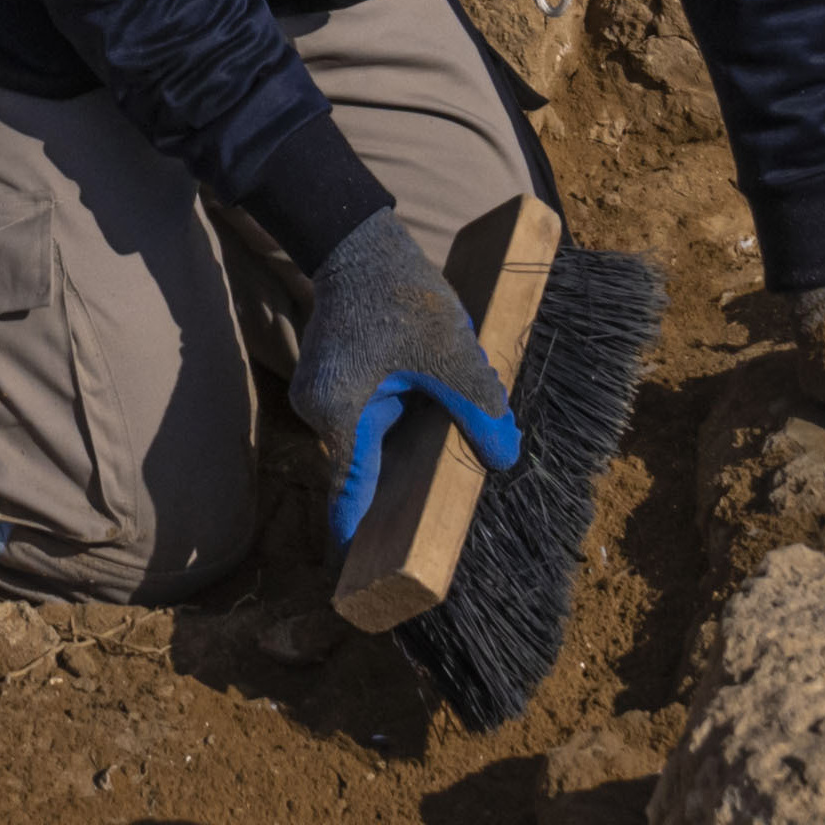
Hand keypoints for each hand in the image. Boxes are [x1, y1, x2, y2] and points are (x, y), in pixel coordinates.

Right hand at [291, 206, 526, 554]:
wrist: (356, 241)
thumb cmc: (399, 293)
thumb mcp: (450, 350)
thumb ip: (477, 405)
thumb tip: (503, 457)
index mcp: (341, 414)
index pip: (350, 496)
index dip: (363, 541)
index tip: (374, 582)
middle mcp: (320, 416)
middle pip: (359, 476)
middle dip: (393, 504)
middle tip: (429, 541)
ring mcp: (321, 401)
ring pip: (363, 451)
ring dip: (395, 468)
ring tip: (433, 497)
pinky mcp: (333, 387)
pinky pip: (363, 428)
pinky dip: (390, 441)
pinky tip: (425, 441)